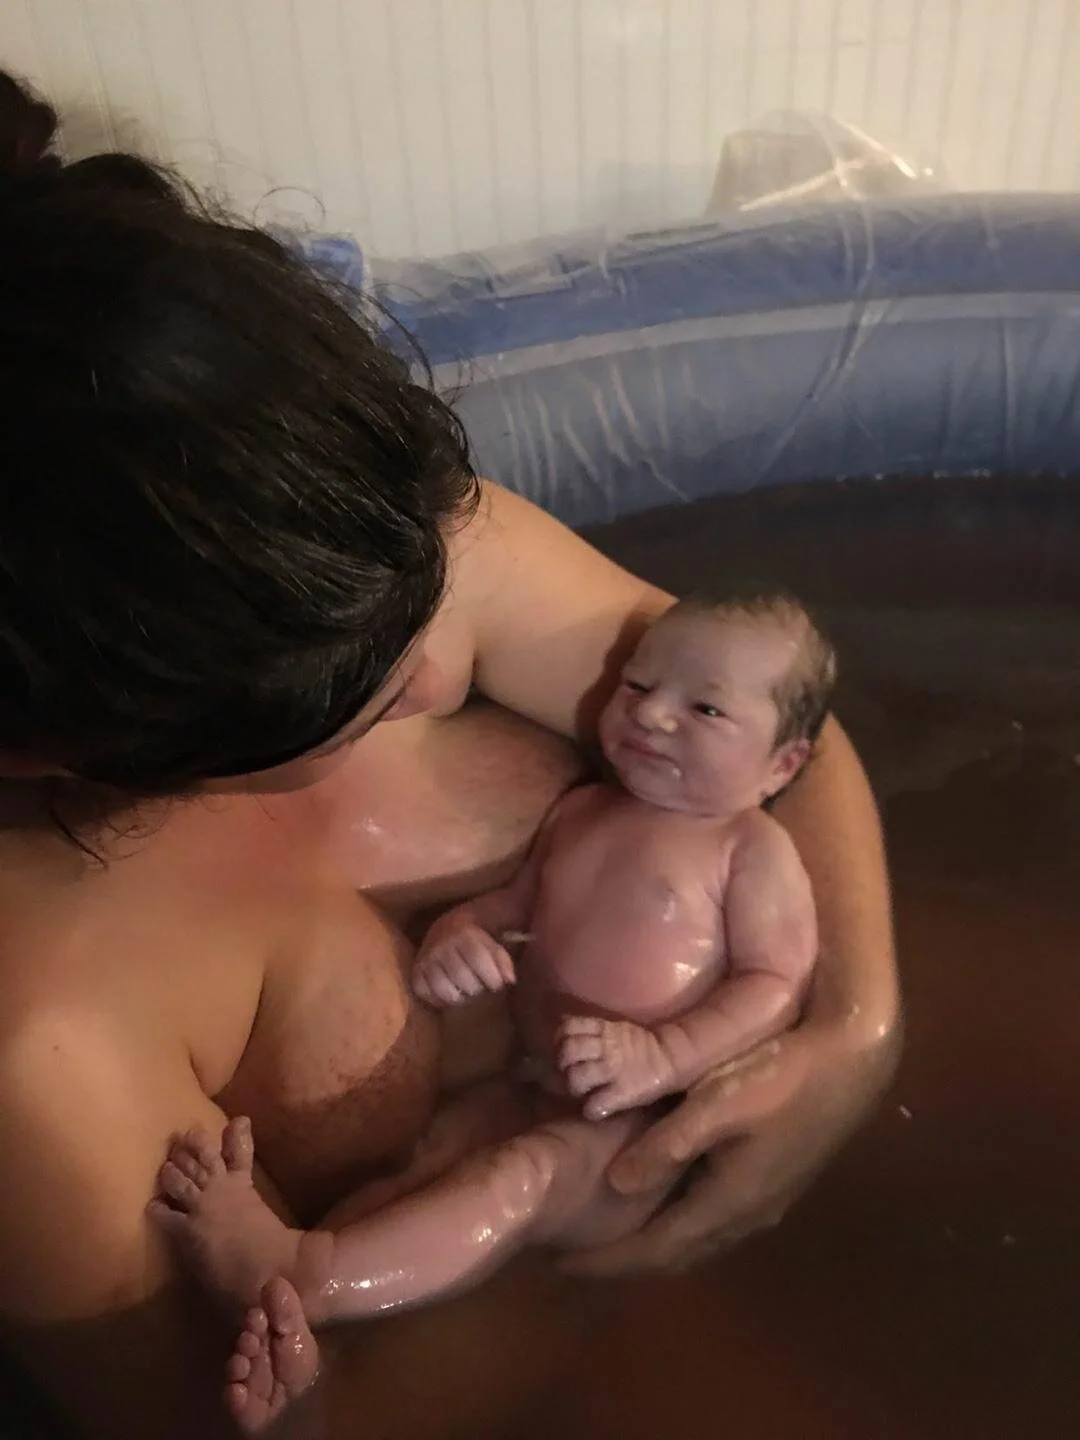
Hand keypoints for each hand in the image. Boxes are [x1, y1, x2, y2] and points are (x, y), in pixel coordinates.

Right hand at [412, 924, 515, 1007]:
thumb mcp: (493, 945)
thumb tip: (509, 980)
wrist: (447, 928)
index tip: (496, 985)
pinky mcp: (415, 970)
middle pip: (462, 978)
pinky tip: (448, 994)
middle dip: (476, 989)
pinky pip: (424, 992)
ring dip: (458, 998)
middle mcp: (442, 946)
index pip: (478, 959)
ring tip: (464, 993)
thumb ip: (503, 961)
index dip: (491, 978)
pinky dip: (437, 999)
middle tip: (479, 987)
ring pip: (443, 989)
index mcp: (464, 935)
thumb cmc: (476, 942)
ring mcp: (427, 959)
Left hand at [561, 1007, 899, 1276]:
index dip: (608, 1260)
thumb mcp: (716, 1104)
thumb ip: (667, 1145)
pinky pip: (712, 1217)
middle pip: (677, 1253)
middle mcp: (746, 1214)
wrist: (851, 1063)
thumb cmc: (779, 1078)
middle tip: (577, 1253)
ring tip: (611, 1231)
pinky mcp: (773, 1179)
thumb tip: (616, 1186)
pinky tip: (662, 1197)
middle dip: (626, 1258)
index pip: (656, 1249)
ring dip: (654, 1240)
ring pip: (697, 1236)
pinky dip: (678, 1219)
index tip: (561, 1264)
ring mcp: (764, 1199)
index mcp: (727, 1203)